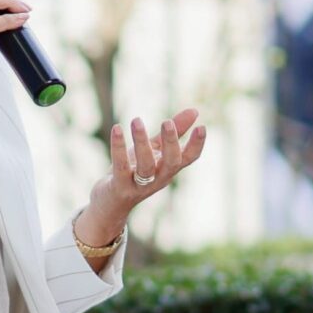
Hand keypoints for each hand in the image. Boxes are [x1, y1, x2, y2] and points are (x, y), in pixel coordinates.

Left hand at [77, 108, 204, 244]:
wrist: (110, 202)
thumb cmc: (134, 171)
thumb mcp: (155, 150)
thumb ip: (174, 132)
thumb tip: (195, 111)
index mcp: (168, 168)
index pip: (188, 159)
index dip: (197, 145)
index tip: (202, 127)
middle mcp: (158, 178)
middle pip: (171, 163)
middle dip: (171, 143)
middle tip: (167, 122)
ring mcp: (139, 185)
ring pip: (145, 166)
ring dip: (142, 143)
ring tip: (136, 120)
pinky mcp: (120, 186)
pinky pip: (120, 166)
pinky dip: (118, 147)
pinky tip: (117, 128)